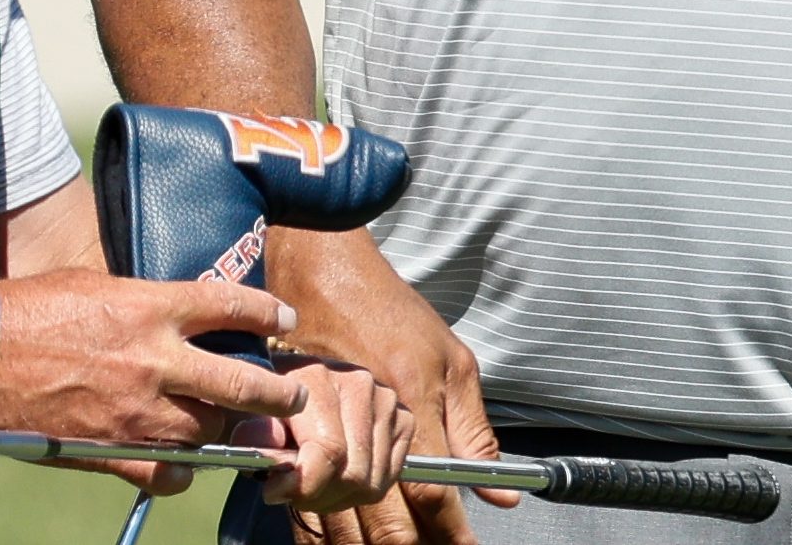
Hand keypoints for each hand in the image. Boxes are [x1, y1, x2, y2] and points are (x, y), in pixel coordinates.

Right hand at [0, 268, 310, 495]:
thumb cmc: (28, 309)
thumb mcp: (97, 283)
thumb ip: (145, 298)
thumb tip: (179, 305)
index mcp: (152, 306)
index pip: (233, 305)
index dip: (269, 312)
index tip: (286, 319)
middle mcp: (155, 359)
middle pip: (241, 383)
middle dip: (278, 393)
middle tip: (293, 394)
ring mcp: (135, 409)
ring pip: (210, 431)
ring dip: (230, 432)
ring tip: (244, 431)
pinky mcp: (108, 448)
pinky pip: (166, 472)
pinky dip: (183, 473)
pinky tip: (188, 468)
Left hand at [234, 361, 414, 512]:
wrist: (294, 387)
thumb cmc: (268, 408)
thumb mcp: (248, 418)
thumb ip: (255, 438)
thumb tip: (276, 467)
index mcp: (317, 376)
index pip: (328, 450)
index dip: (302, 484)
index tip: (273, 492)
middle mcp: (359, 383)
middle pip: (352, 474)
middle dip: (318, 495)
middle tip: (294, 491)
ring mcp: (386, 400)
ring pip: (371, 482)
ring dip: (338, 496)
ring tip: (315, 481)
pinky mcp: (403, 418)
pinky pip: (387, 477)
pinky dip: (363, 488)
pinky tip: (339, 473)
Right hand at [260, 228, 510, 542]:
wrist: (323, 273)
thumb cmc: (390, 313)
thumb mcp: (452, 363)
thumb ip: (475, 434)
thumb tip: (502, 493)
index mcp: (410, 407)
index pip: (433, 495)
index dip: (451, 535)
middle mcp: (363, 428)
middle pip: (387, 522)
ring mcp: (322, 434)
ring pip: (345, 524)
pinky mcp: (289, 440)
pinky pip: (305, 509)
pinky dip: (324, 537)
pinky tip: (343, 544)